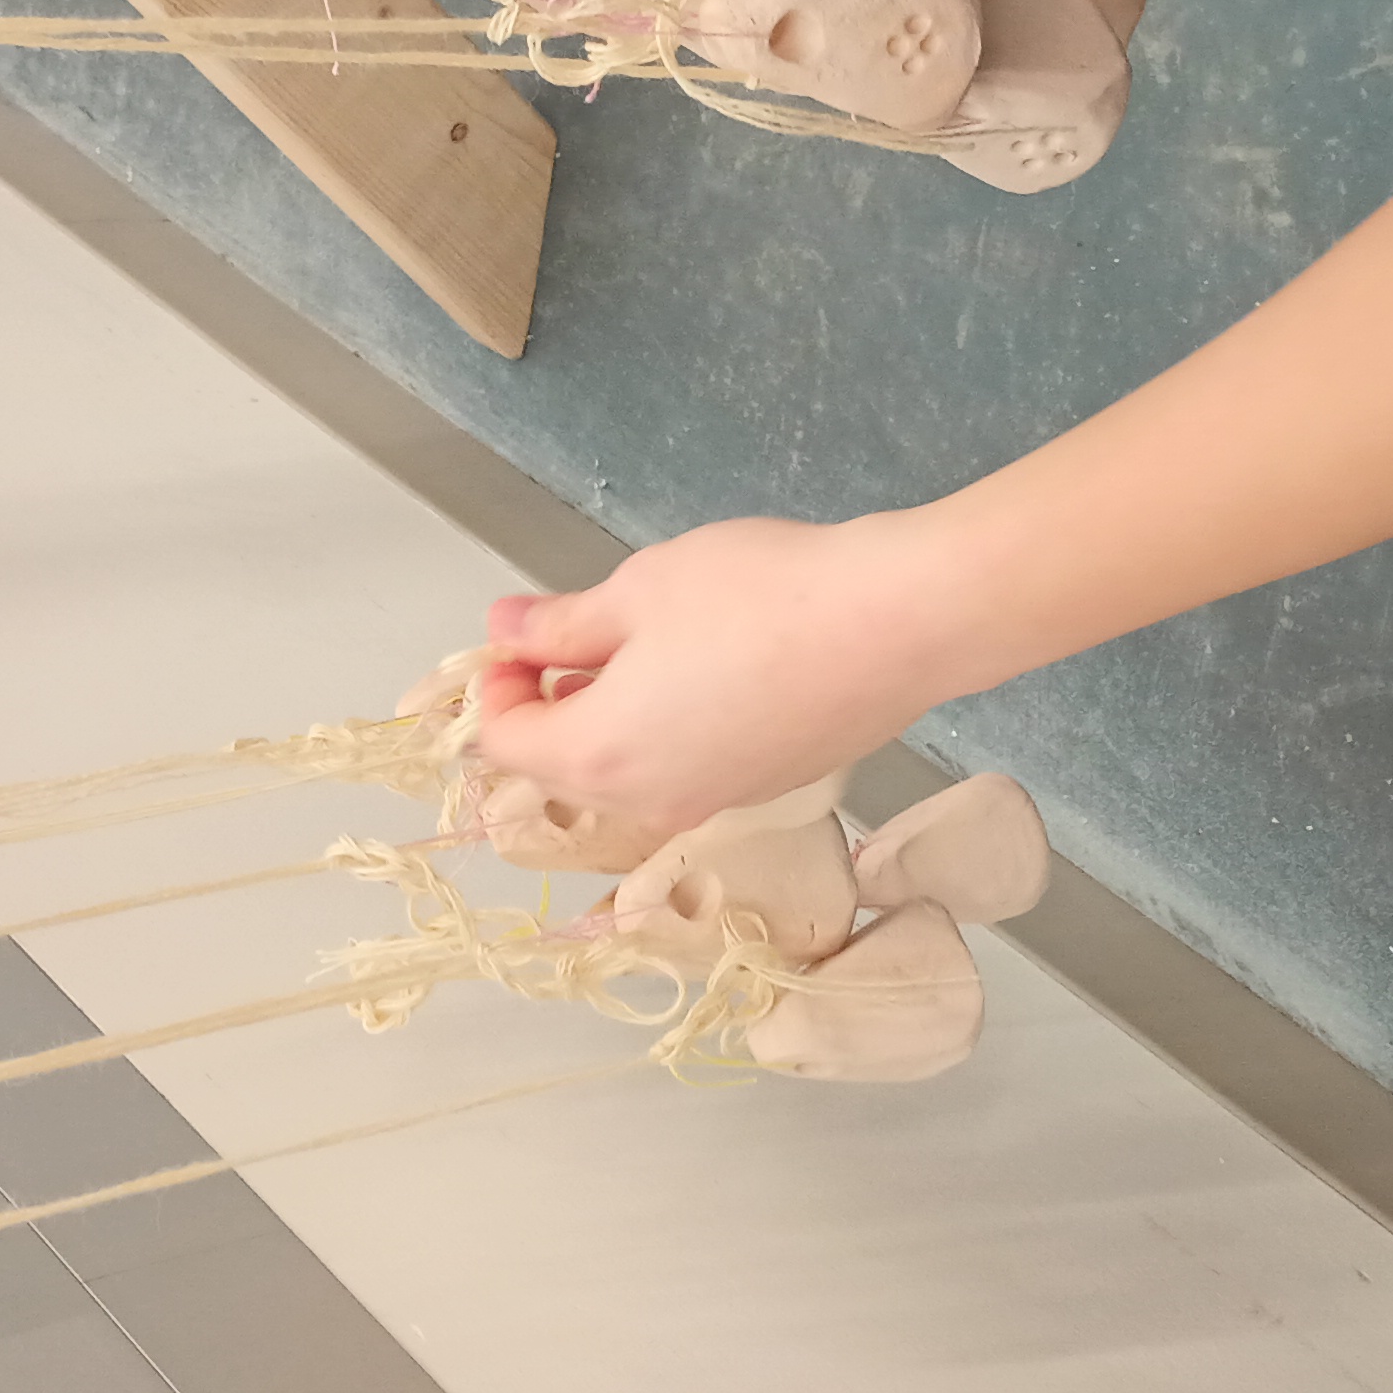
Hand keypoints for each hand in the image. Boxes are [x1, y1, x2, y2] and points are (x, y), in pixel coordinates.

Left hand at [471, 511, 985, 834]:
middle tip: (574, 634)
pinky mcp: (768, 790)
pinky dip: (672, 730)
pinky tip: (710, 666)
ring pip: (631, 773)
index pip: (506, 745)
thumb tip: (505, 630)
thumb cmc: (759, 597)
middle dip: (554, 706)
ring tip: (647, 642)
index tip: (520, 635)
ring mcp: (715, 803)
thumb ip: (561, 623)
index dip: (496, 689)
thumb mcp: (639, 590)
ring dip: (613, 717)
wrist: (897, 625)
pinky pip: (689, 769)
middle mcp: (651, 803)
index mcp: (600, 756)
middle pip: (566, 769)